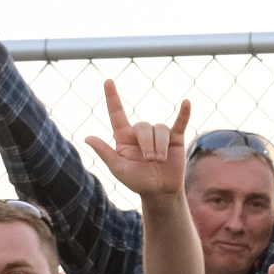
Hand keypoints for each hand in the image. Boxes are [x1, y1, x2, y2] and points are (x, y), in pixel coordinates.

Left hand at [85, 81, 191, 198]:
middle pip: (143, 126)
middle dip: (147, 144)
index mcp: (124, 138)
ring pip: (159, 129)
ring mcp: (158, 134)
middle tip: (150, 160)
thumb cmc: (137, 181)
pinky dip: (184, 113)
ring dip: (160, 145)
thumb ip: (105, 152)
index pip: (117, 114)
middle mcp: (140, 133)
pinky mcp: (175, 138)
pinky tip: (187, 103)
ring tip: (159, 160)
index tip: (108, 81)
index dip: (112, 98)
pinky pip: (180, 122)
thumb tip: (87, 138)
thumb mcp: (118, 169)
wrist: (159, 192)